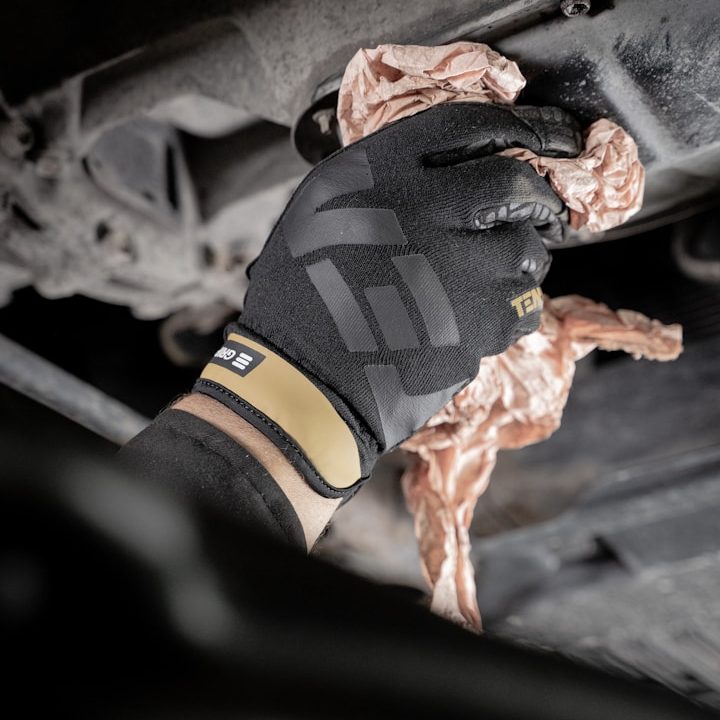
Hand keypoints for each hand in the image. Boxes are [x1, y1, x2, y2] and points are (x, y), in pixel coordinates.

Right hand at [195, 102, 580, 496]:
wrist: (306, 378)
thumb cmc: (305, 292)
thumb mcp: (323, 207)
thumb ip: (387, 173)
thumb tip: (458, 160)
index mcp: (383, 174)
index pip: (475, 126)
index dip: (528, 126)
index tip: (555, 135)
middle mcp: (429, 213)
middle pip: (518, 185)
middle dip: (539, 196)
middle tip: (539, 208)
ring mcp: (461, 275)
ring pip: (528, 252)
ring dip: (519, 257)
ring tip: (484, 273)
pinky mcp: (478, 330)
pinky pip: (521, 308)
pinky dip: (509, 307)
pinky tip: (473, 313)